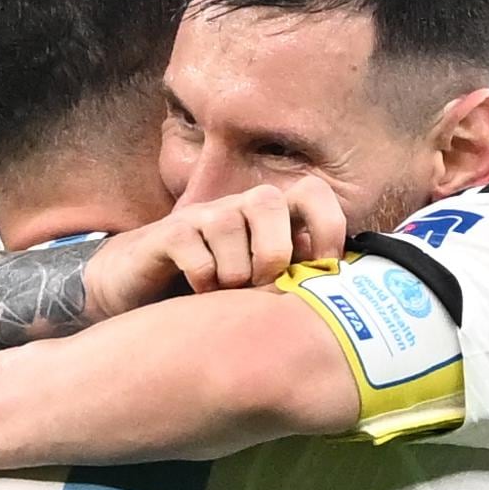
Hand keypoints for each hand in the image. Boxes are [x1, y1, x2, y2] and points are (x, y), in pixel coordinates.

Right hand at [82, 178, 347, 317]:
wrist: (142, 291)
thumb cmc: (215, 293)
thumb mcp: (263, 289)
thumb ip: (299, 281)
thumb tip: (345, 296)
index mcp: (273, 219)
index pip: (313, 193)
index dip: (326, 227)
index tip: (323, 271)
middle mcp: (240, 208)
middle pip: (270, 201)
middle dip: (272, 251)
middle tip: (262, 286)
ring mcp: (203, 217)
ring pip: (230, 226)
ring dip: (234, 271)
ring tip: (226, 295)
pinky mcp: (168, 234)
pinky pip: (195, 249)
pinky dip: (202, 278)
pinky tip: (199, 294)